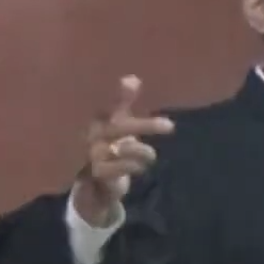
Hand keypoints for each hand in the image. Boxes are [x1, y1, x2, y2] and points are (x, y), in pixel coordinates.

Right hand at [73, 75, 174, 225]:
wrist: (95, 186)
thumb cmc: (109, 148)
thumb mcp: (118, 124)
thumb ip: (123, 103)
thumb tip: (132, 78)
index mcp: (99, 119)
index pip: (110, 104)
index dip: (121, 94)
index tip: (133, 81)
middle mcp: (92, 134)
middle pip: (121, 126)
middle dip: (146, 125)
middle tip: (170, 126)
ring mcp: (93, 153)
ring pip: (125, 147)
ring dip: (143, 151)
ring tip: (150, 155)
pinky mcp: (98, 172)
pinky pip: (121, 166)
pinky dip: (135, 165)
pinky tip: (140, 166)